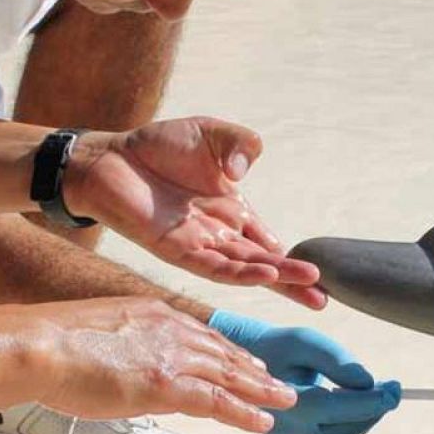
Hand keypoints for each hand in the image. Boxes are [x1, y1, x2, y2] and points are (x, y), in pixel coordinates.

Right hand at [33, 298, 296, 432]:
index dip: (226, 351)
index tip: (243, 361)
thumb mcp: (98, 335)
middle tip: (275, 382)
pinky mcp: (167, 384)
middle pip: (223, 352)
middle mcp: (169, 329)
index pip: (200, 334)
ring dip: (260, 390)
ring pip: (229, 374)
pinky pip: (218, 400)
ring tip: (283, 401)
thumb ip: (123, 349)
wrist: (39, 346)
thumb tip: (128, 371)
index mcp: (152, 313)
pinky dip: (245, 411)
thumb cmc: (51, 345)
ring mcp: (171, 356)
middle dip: (252, 369)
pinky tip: (263, 421)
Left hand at [62, 118, 326, 308]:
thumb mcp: (212, 133)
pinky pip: (212, 265)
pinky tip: (265, 273)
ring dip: (275, 278)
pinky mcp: (175, 248)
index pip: (267, 242)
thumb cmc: (159, 146)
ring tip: (309, 287)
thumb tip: (244, 171)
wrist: (110, 158)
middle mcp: (218, 233)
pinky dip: (240, 271)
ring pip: (244, 268)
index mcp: (231, 210)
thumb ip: (241, 143)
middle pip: (263, 262)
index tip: (320, 275)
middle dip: (293, 280)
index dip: (291, 258)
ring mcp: (198, 243)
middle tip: (324, 299)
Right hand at [209, 310, 401, 433]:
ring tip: (376, 397)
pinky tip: (355, 408)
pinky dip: (349, 428)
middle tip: (391, 390)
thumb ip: (337, 360)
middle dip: (374, 411)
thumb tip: (368, 383)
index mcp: (290, 405)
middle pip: (347, 430)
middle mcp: (289, 433)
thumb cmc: (273, 348)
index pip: (343, 408)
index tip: (395, 390)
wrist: (241, 366)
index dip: (374, 401)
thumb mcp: (304, 341)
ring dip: (364, 421)